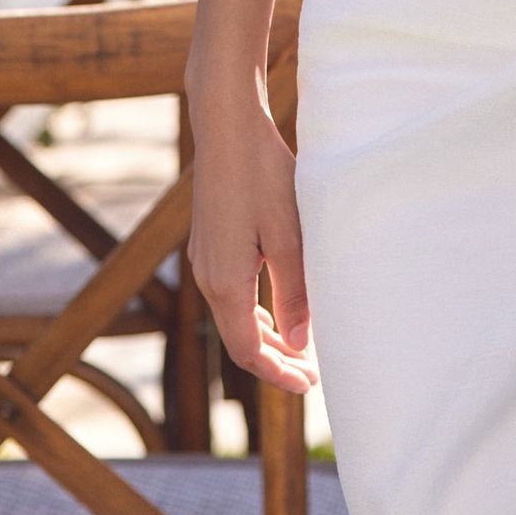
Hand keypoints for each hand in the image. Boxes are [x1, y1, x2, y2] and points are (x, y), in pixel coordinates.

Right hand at [186, 84, 318, 394]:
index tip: (309, 386)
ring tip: (299, 351)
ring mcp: (204, 260)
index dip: (278, 374)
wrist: (227, 127)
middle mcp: (207, 277)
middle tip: (311, 376)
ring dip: (266, 338)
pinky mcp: (209, 244)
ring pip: (234, 318)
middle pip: (239, 340)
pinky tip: (277, 312)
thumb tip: (301, 343)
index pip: (248, 351)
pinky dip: (254, 313)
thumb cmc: (263, 175)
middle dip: (275, 362)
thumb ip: (295, 292)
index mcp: (225, 283)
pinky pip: (230, 294)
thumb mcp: (289, 236)